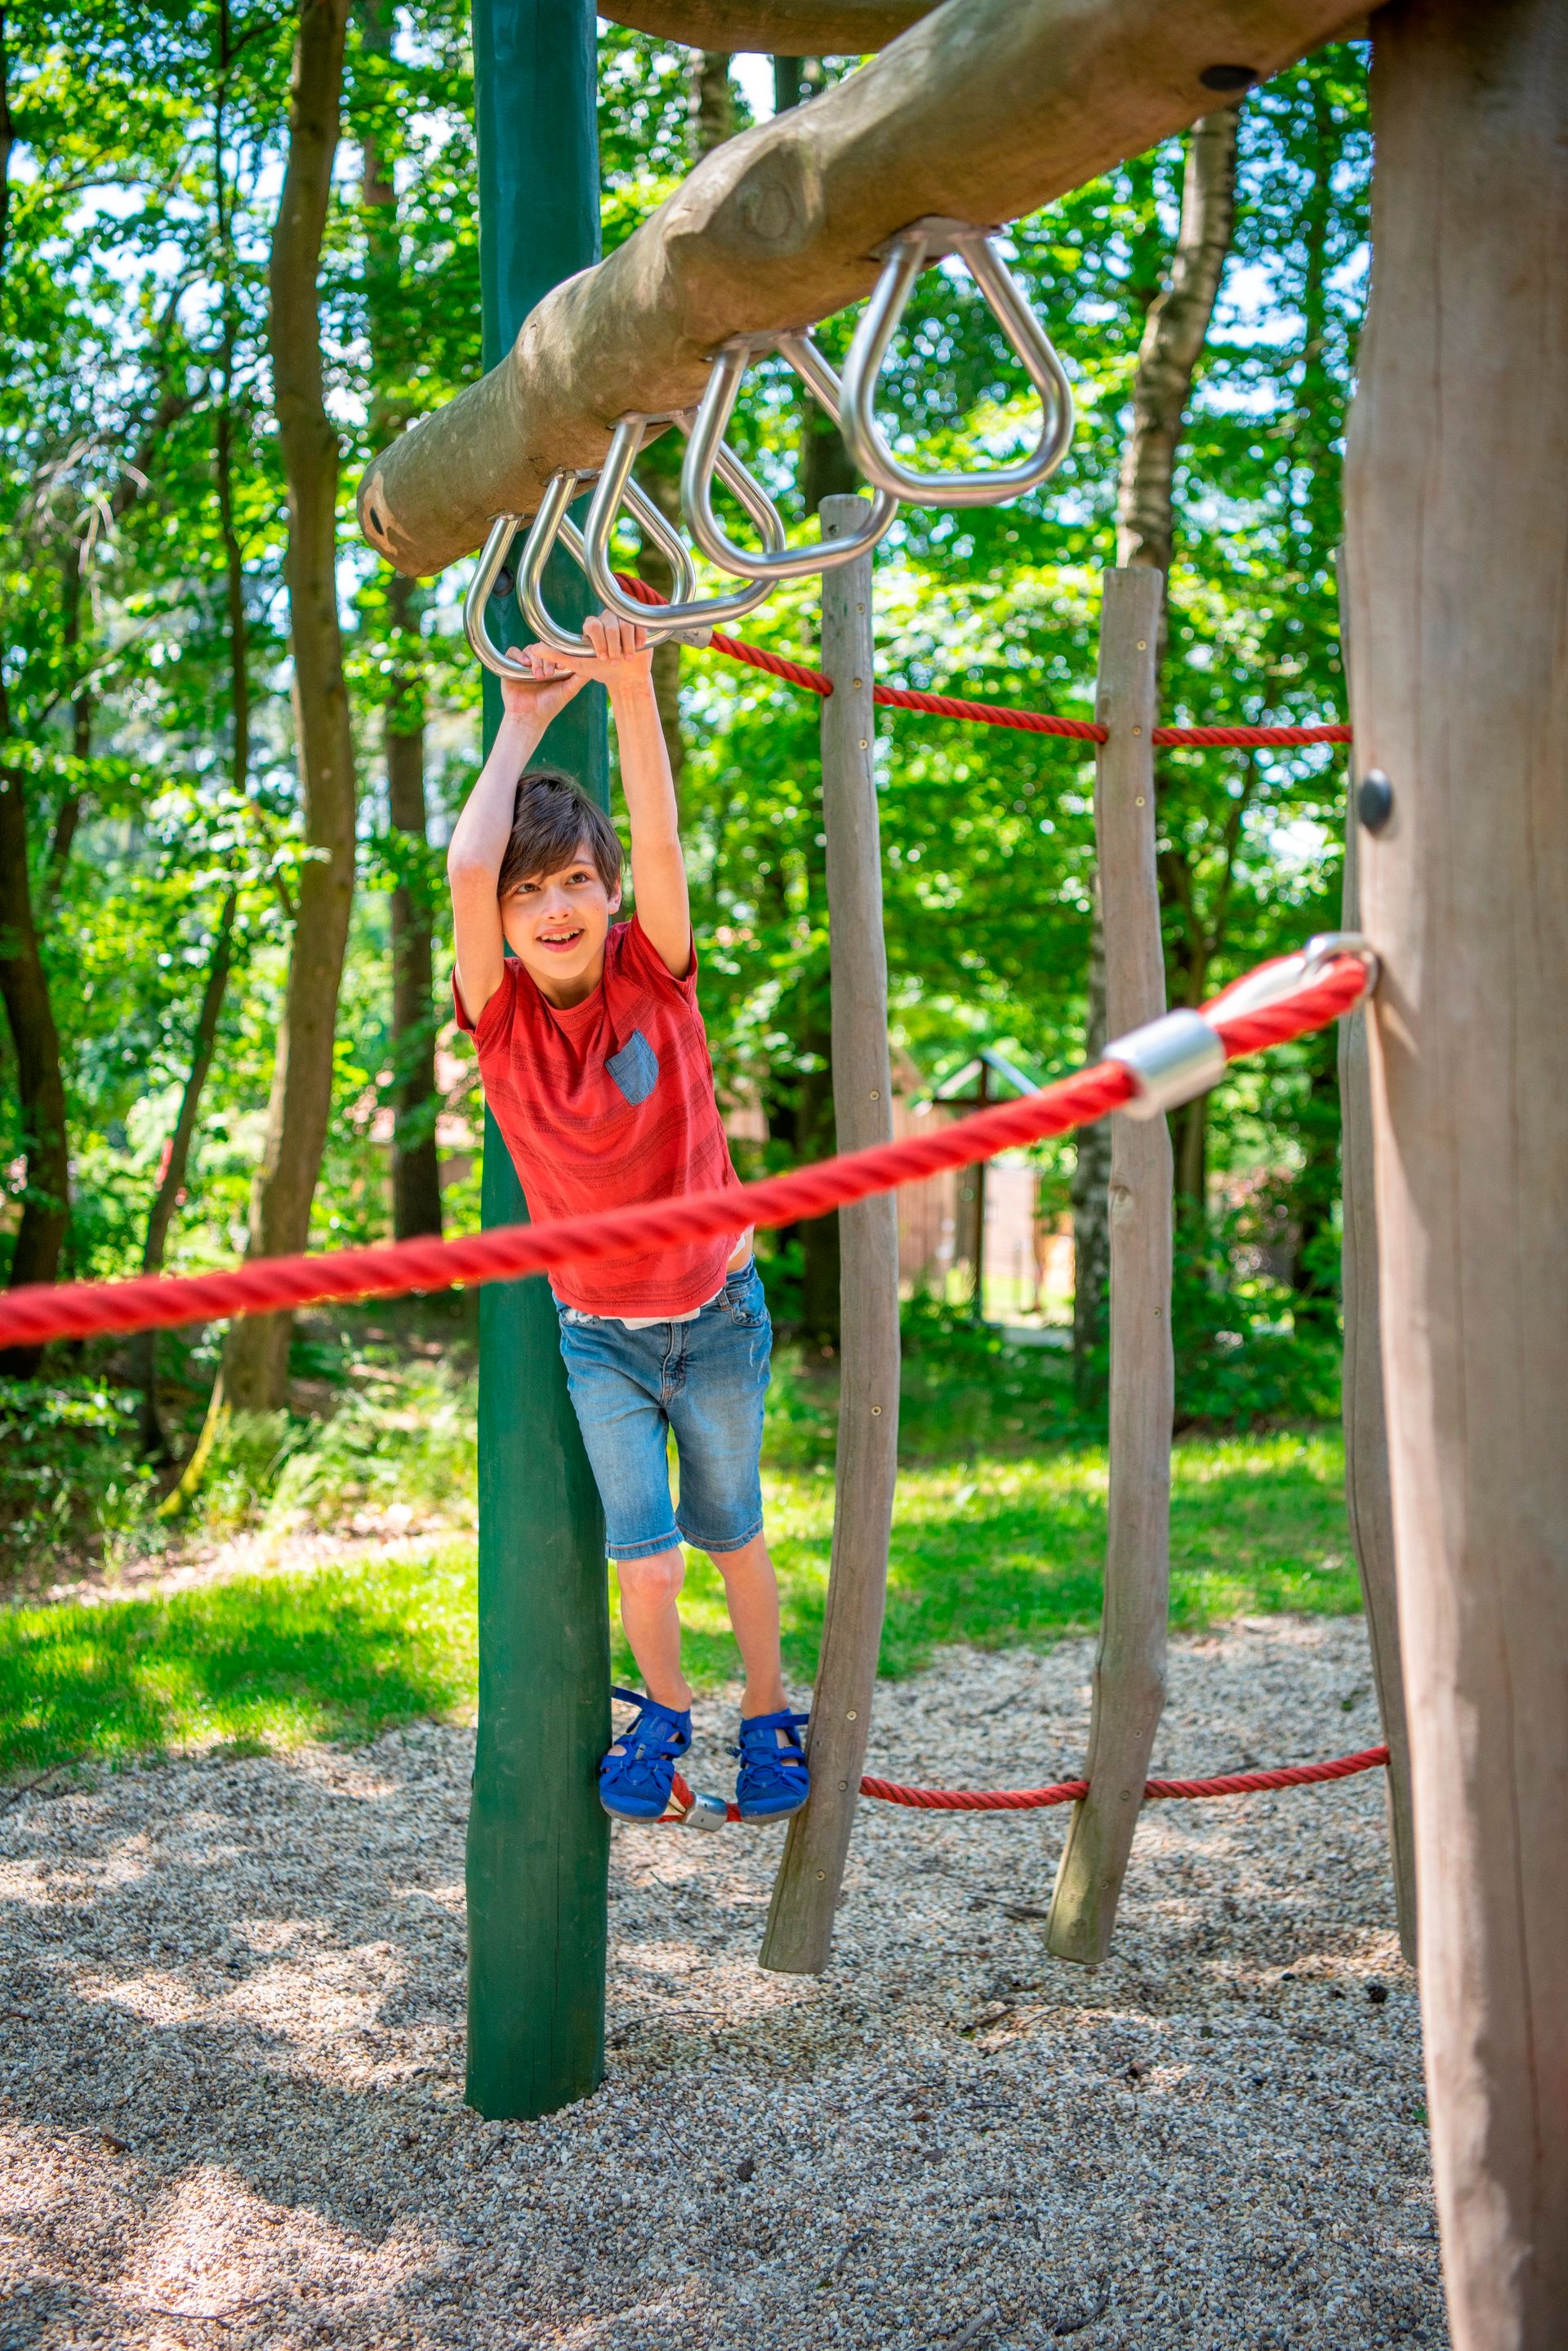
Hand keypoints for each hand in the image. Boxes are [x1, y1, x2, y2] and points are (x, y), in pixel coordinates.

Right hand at [499, 646, 588, 728]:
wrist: (529, 717)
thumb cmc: (550, 706)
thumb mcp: (569, 690)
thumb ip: (580, 677)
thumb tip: (595, 665)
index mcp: (552, 665)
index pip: (556, 649)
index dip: (559, 653)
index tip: (561, 666)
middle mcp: (539, 662)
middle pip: (543, 647)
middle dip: (547, 658)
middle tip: (549, 674)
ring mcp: (525, 664)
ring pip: (530, 649)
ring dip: (535, 660)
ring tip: (539, 676)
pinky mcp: (511, 666)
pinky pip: (513, 652)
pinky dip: (519, 655)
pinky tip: (525, 665)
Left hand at [539, 612, 654, 700]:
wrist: (624, 676)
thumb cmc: (600, 669)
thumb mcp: (578, 664)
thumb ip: (557, 655)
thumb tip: (533, 649)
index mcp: (591, 626)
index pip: (592, 625)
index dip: (598, 641)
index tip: (600, 659)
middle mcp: (606, 619)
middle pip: (609, 625)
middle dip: (612, 646)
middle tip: (613, 661)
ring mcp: (623, 620)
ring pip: (625, 625)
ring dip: (625, 645)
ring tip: (625, 658)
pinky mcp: (638, 623)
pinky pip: (638, 625)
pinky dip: (637, 639)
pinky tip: (637, 649)